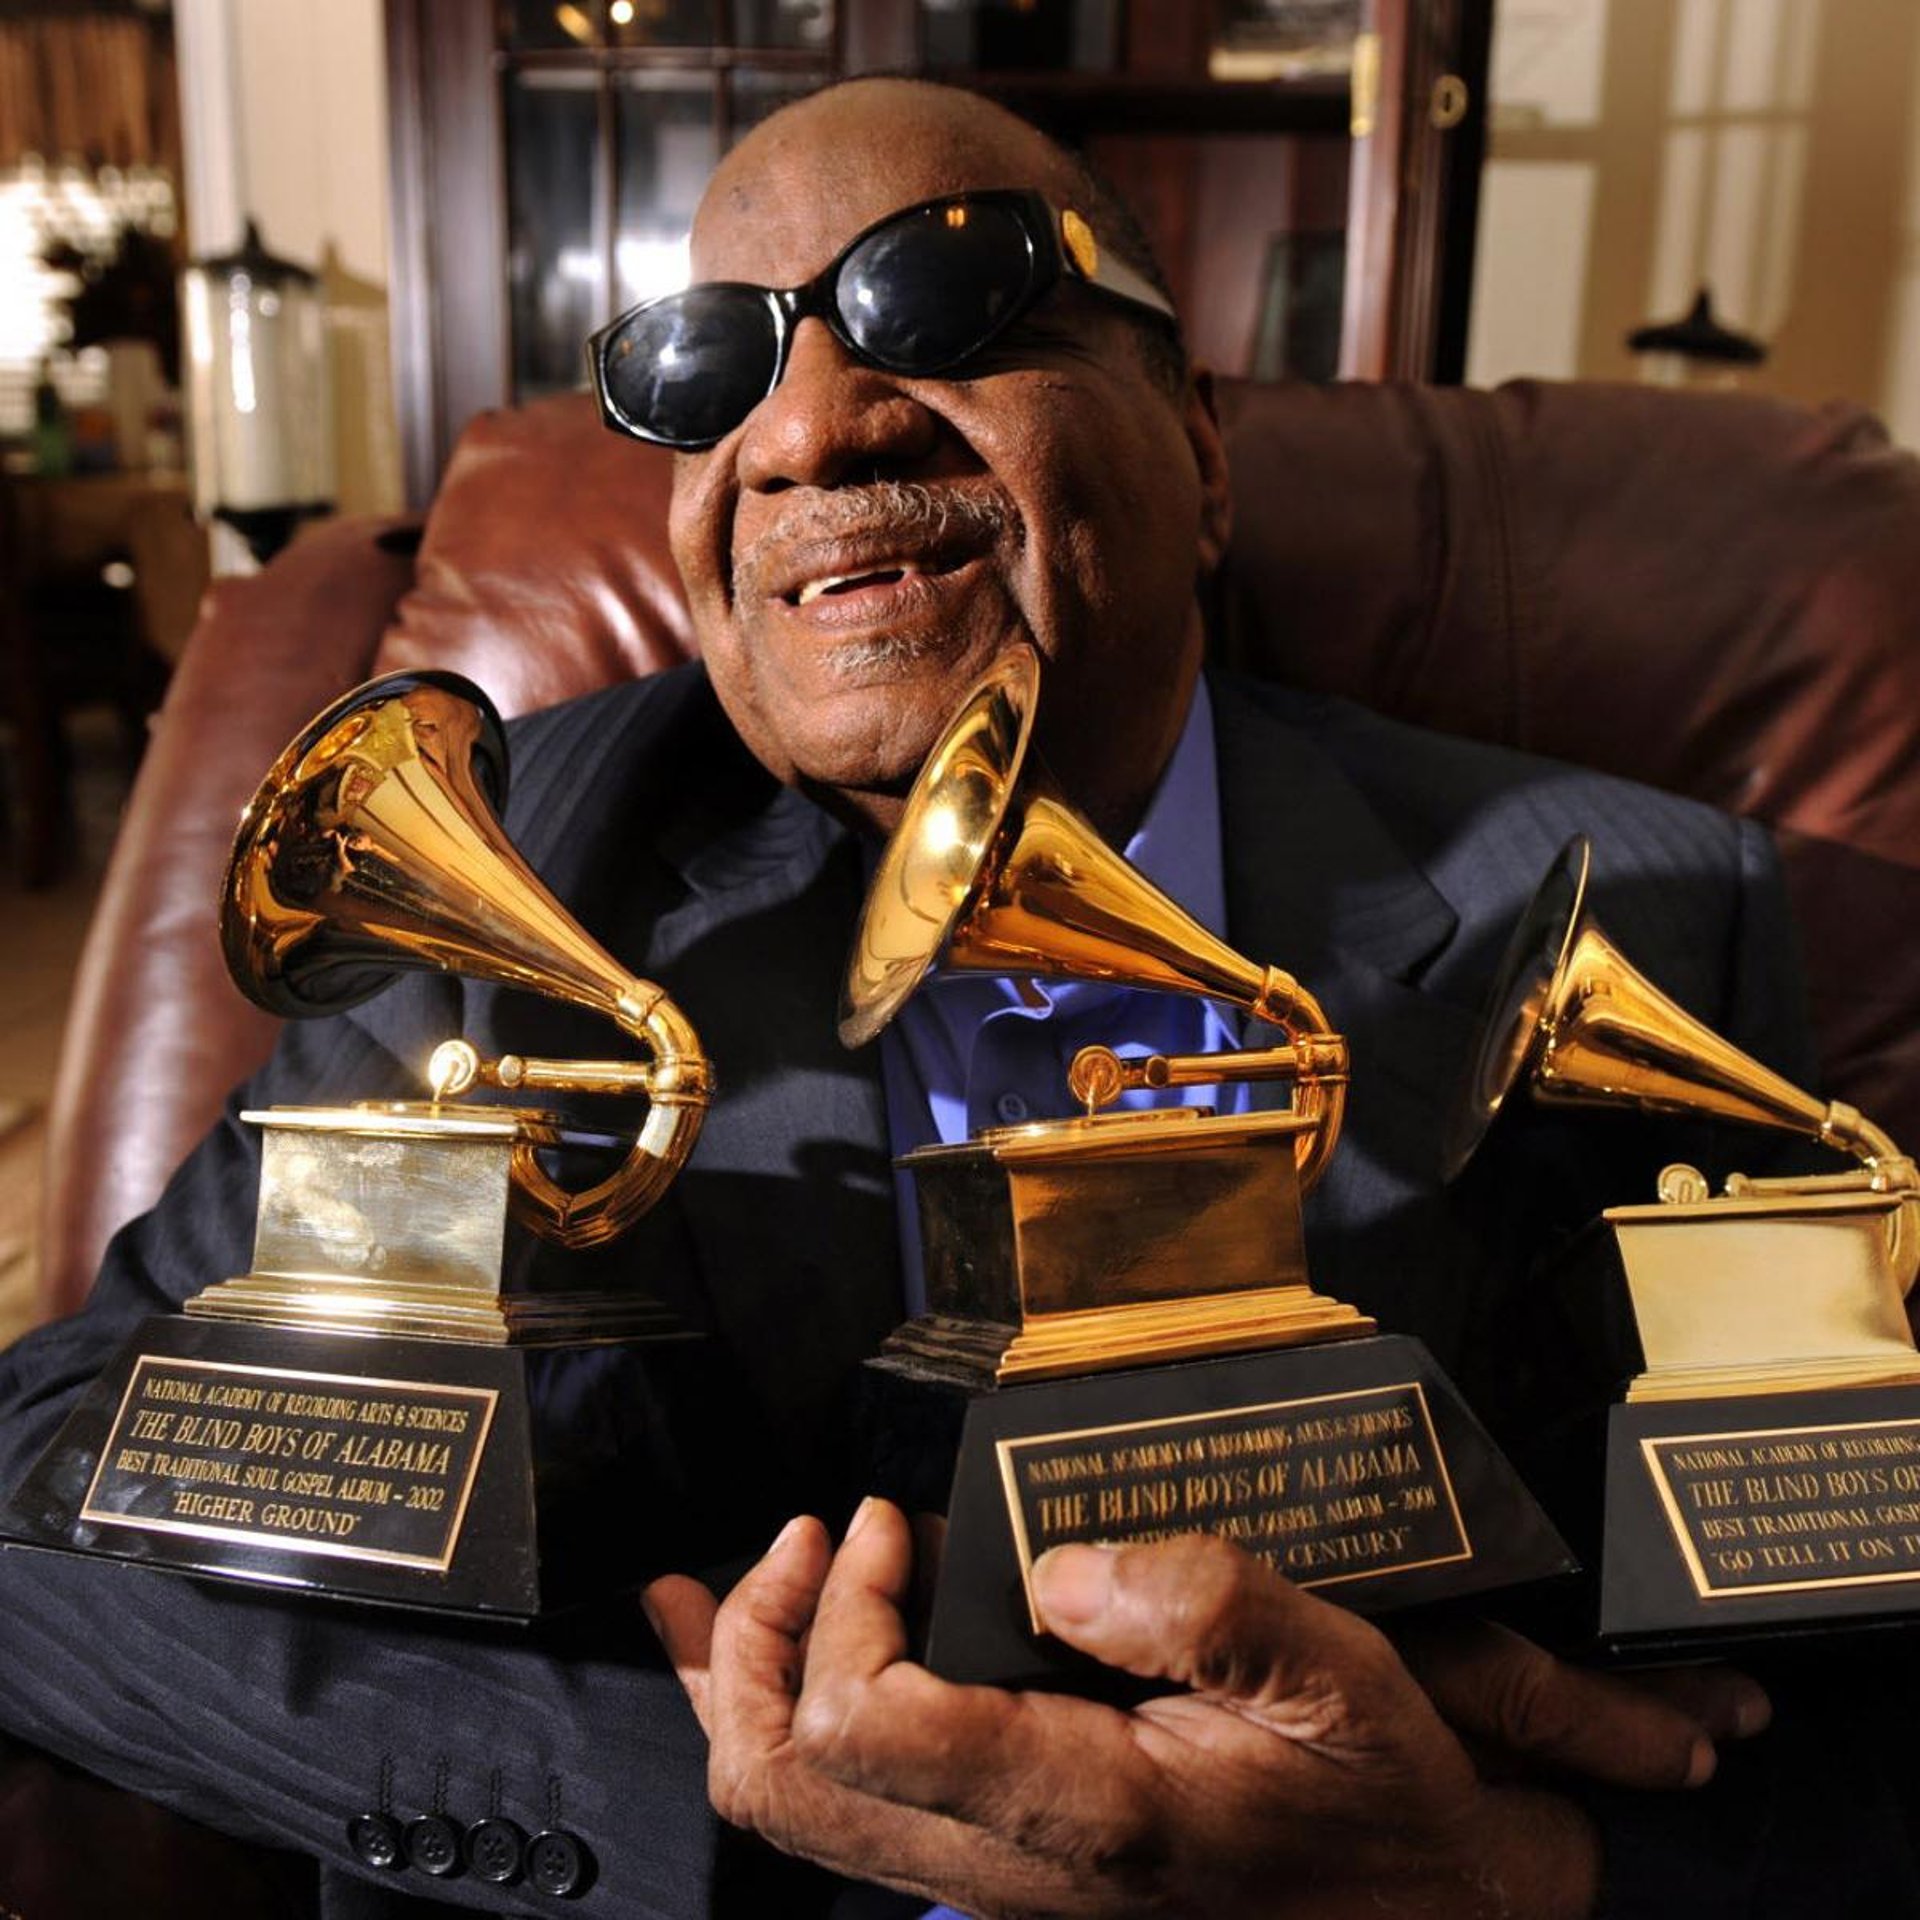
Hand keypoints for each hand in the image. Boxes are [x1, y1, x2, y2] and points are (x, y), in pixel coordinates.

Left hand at [643, 1503, 1729, 1918]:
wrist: (1414, 1908)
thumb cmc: (1371, 1789)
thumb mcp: (1334, 1674)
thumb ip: (1202, 1607)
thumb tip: (1058, 1568)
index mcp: (1080, 1810)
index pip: (865, 1728)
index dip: (844, 1613)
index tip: (889, 1525)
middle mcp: (1003, 1865)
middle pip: (780, 1783)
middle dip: (757, 1641)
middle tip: (810, 1537)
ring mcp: (984, 1878)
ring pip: (786, 1806)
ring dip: (741, 1678)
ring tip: (736, 1577)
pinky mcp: (989, 1860)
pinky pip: (834, 1805)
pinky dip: (770, 1712)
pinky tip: (752, 1643)